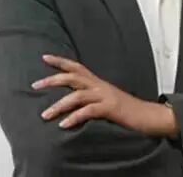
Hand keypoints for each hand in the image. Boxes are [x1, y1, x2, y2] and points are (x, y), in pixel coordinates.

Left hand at [31, 54, 177, 136]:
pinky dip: (75, 117)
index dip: (60, 61)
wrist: (148, 115)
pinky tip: (64, 124)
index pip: (76, 67)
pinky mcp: (110, 109)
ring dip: (59, 105)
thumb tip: (71, 102)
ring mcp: (105, 96)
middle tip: (35, 84)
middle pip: (73, 76)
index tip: (44, 57)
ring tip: (44, 115)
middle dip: (53, 79)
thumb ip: (90, 98)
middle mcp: (99, 85)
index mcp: (97, 82)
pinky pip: (89, 111)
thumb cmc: (125, 109)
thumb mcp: (105, 99)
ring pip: (77, 95)